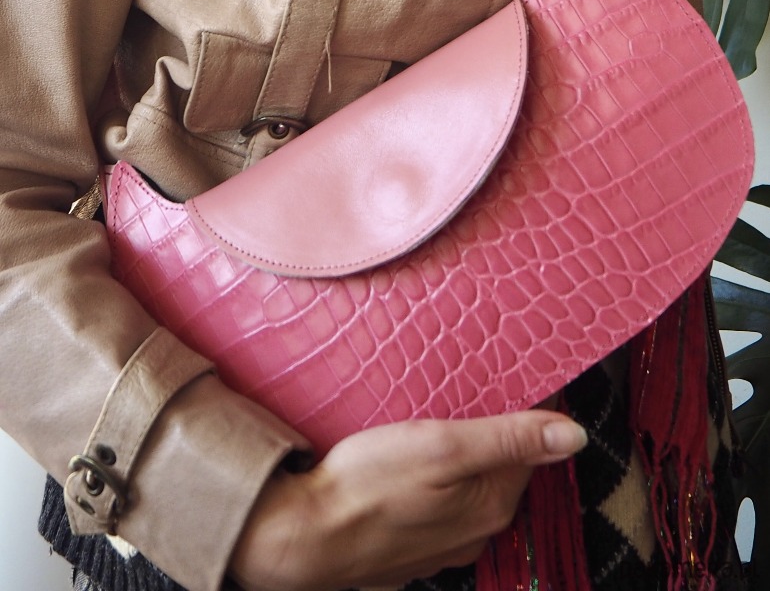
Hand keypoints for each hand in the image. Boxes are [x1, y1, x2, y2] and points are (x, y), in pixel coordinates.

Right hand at [228, 410, 586, 590]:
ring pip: (466, 490)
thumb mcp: (442, 446)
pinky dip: (432, 485)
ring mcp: (441, 547)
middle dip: (491, 434)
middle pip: (499, 469)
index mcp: (492, 504)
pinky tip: (408, 466)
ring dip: (459, 461)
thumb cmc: (368, 484)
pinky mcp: (409, 549)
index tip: (511, 374)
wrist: (303, 537)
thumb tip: (575, 435)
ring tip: (433, 424)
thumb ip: (508, 439)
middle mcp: (475, 532)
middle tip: (468, 392)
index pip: (530, 447)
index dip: (524, 408)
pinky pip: (436, 509)